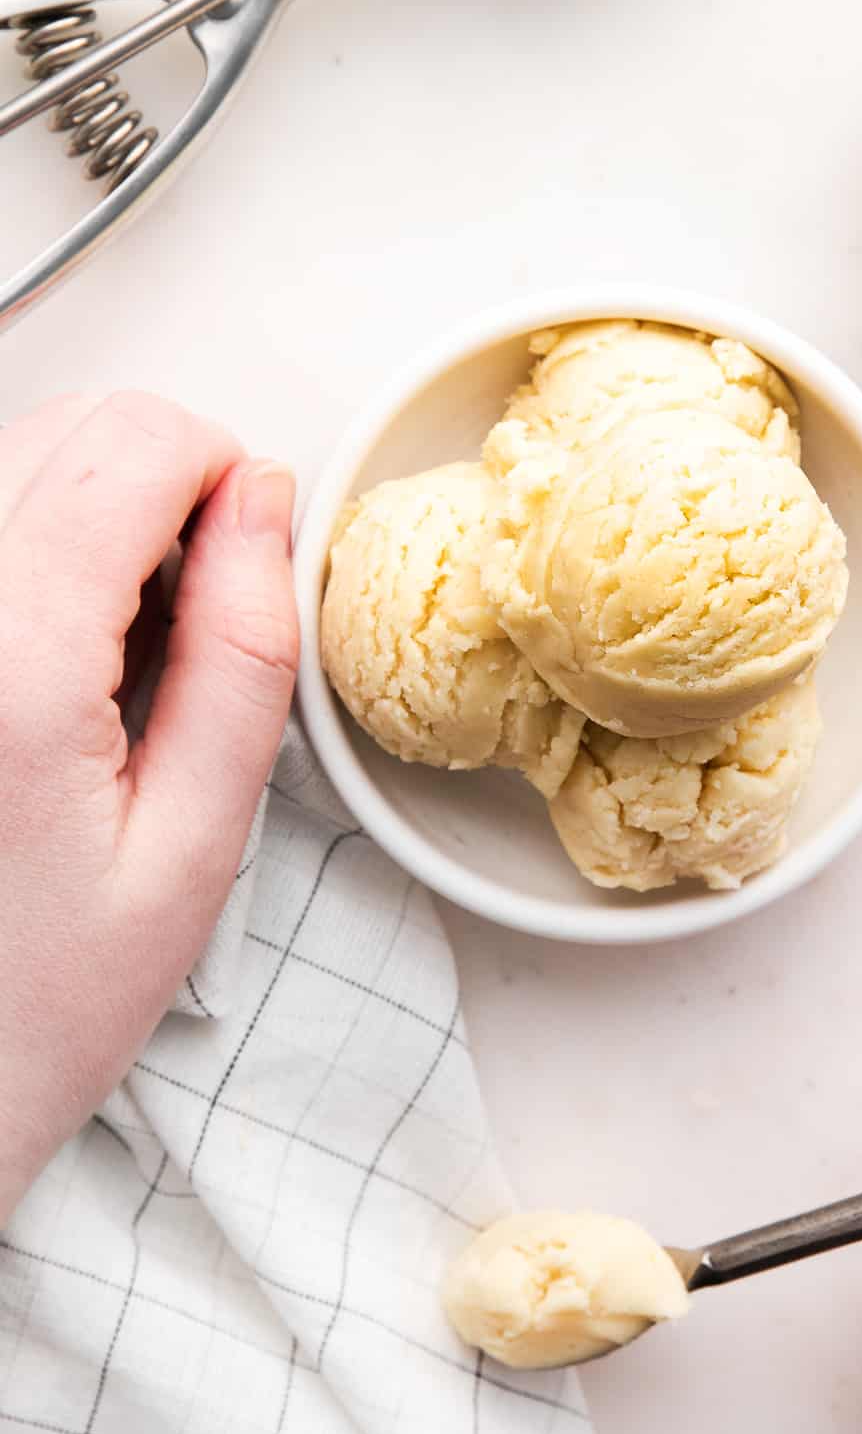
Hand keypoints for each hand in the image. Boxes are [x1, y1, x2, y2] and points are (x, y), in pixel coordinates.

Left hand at [0, 393, 297, 1222]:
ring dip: (88, 515)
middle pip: (70, 426)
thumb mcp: (190, 850)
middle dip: (158, 488)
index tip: (246, 559)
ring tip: (102, 655)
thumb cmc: (24, 1007)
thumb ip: (243, 657)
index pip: (134, 444)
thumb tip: (263, 505)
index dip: (223, 476)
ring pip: (14, 456)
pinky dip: (31, 550)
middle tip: (176, 624)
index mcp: (9, 667)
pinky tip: (43, 656)